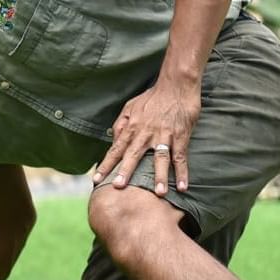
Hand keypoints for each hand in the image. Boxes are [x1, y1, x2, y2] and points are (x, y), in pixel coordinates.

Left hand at [92, 77, 200, 195]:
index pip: (115, 149)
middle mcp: (145, 133)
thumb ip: (120, 125)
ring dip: (159, 176)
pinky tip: (183, 186)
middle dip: (126, 171)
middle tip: (118, 187)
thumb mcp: (129, 107)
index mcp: (131, 128)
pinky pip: (181, 157)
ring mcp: (164, 135)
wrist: (175, 85)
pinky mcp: (180, 136)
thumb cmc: (151, 98)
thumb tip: (113, 141)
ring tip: (158, 193)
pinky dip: (182, 172)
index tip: (96, 179)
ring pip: (160, 158)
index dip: (105, 165)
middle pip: (133, 155)